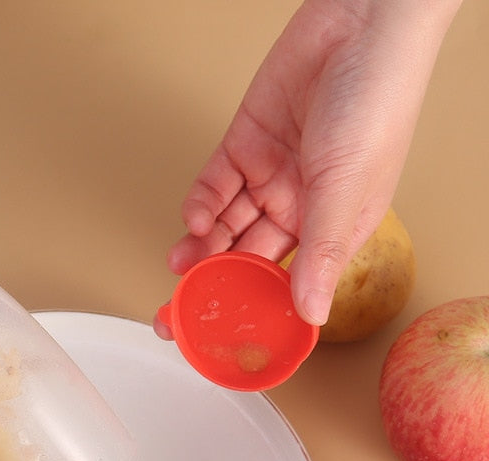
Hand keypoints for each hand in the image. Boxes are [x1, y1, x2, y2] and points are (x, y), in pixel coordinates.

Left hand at [166, 0, 460, 325]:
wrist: (361, 23)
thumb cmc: (376, 103)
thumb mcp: (347, 191)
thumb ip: (322, 254)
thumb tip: (312, 312)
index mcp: (332, 229)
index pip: (286, 283)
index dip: (253, 307)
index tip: (221, 332)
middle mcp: (299, 208)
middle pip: (247, 258)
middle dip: (214, 282)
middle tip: (180, 308)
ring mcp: (270, 176)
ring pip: (226, 225)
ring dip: (201, 245)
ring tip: (181, 264)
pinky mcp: (245, 145)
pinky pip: (216, 185)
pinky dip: (202, 203)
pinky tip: (195, 216)